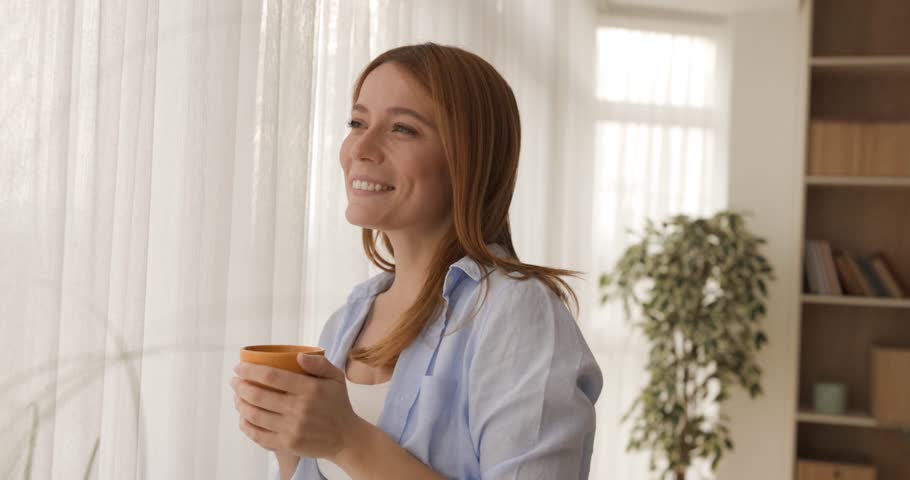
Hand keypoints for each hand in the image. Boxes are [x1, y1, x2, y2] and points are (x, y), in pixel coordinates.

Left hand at [230, 354, 361, 460]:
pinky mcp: (288, 443)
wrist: (346, 438)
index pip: (272, 376)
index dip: (250, 370)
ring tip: (236, 397)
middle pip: (258, 395)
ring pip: (255, 415)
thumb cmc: (338, 404)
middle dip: (240, 386)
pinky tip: (243, 418)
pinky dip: (246, 426)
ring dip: (240, 404)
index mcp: (309, 389)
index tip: (239, 367)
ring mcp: (292, 428)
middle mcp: (299, 409)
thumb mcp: (336, 378)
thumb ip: (319, 363)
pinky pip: (259, 435)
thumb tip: (297, 355)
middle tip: (234, 381)